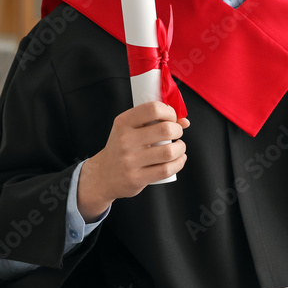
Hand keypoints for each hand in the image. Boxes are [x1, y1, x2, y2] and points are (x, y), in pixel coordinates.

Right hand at [77, 101, 189, 220]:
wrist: (103, 175)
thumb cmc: (121, 148)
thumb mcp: (129, 129)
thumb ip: (154, 121)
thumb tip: (184, 121)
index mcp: (123, 123)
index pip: (152, 109)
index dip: (169, 112)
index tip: (172, 117)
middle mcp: (125, 140)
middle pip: (165, 129)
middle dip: (178, 130)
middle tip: (177, 133)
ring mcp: (130, 160)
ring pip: (168, 152)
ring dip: (181, 148)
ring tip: (179, 147)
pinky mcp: (136, 178)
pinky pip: (166, 170)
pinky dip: (179, 163)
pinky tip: (178, 159)